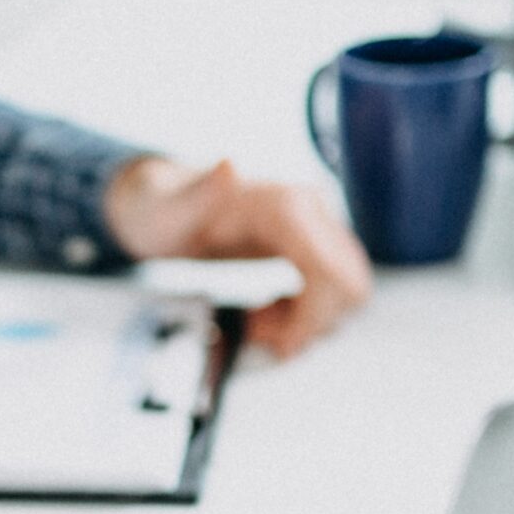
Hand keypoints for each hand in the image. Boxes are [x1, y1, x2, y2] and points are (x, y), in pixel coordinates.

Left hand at [102, 155, 373, 358]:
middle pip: (349, 287)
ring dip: (303, 323)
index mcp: (285, 205)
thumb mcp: (168, 210)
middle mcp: (311, 211)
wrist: (166, 205)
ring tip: (255, 322)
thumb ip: (196, 195)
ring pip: (344, 296)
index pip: (330, 272)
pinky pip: (329, 295)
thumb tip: (228, 165)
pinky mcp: (314, 248)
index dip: (311, 318)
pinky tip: (264, 316)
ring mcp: (317, 230)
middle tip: (258, 332)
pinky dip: (301, 317)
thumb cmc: (164, 210)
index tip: (278, 348)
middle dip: (309, 324)